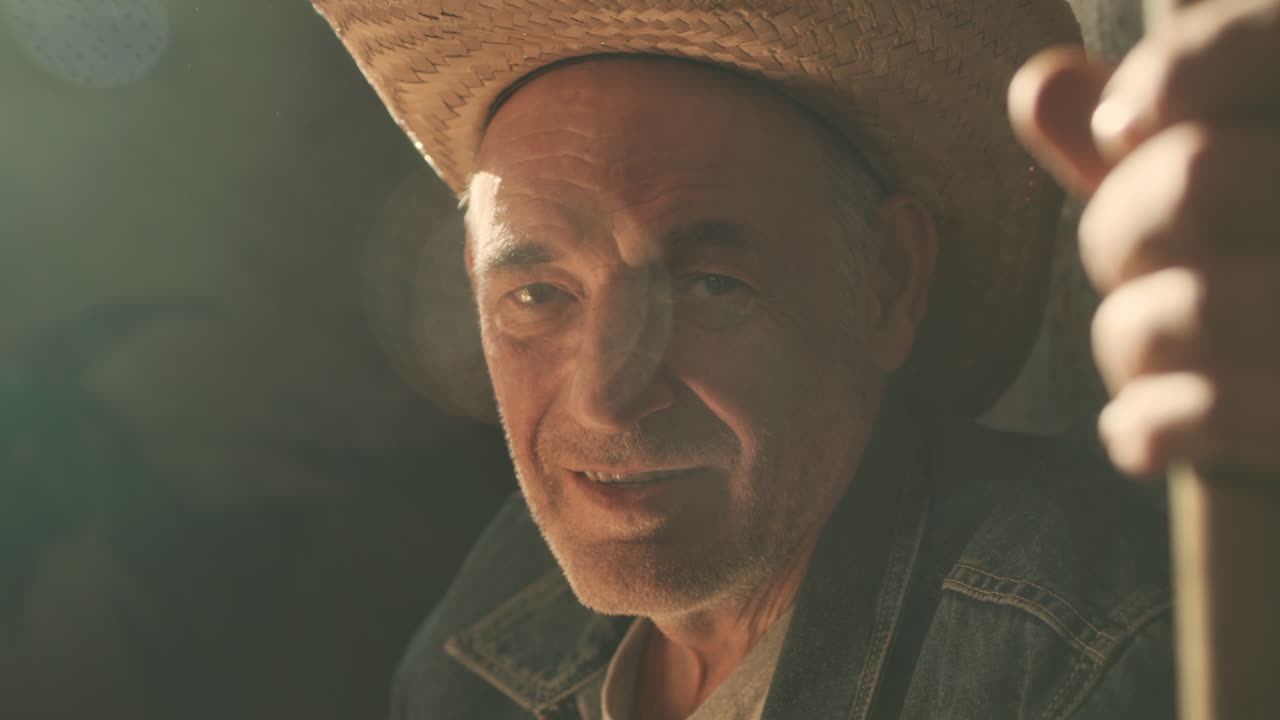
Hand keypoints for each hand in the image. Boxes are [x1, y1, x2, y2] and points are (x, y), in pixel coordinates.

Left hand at [1009, 0, 1279, 476]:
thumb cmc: (1266, 295)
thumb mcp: (1239, 197)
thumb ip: (1160, 137)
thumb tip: (1036, 85)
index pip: (1278, 43)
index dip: (1185, 72)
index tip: (1121, 126)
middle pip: (1197, 180)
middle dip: (1119, 234)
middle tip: (1132, 266)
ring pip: (1185, 306)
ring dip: (1129, 342)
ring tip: (1149, 359)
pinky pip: (1212, 415)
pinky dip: (1149, 428)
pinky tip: (1142, 436)